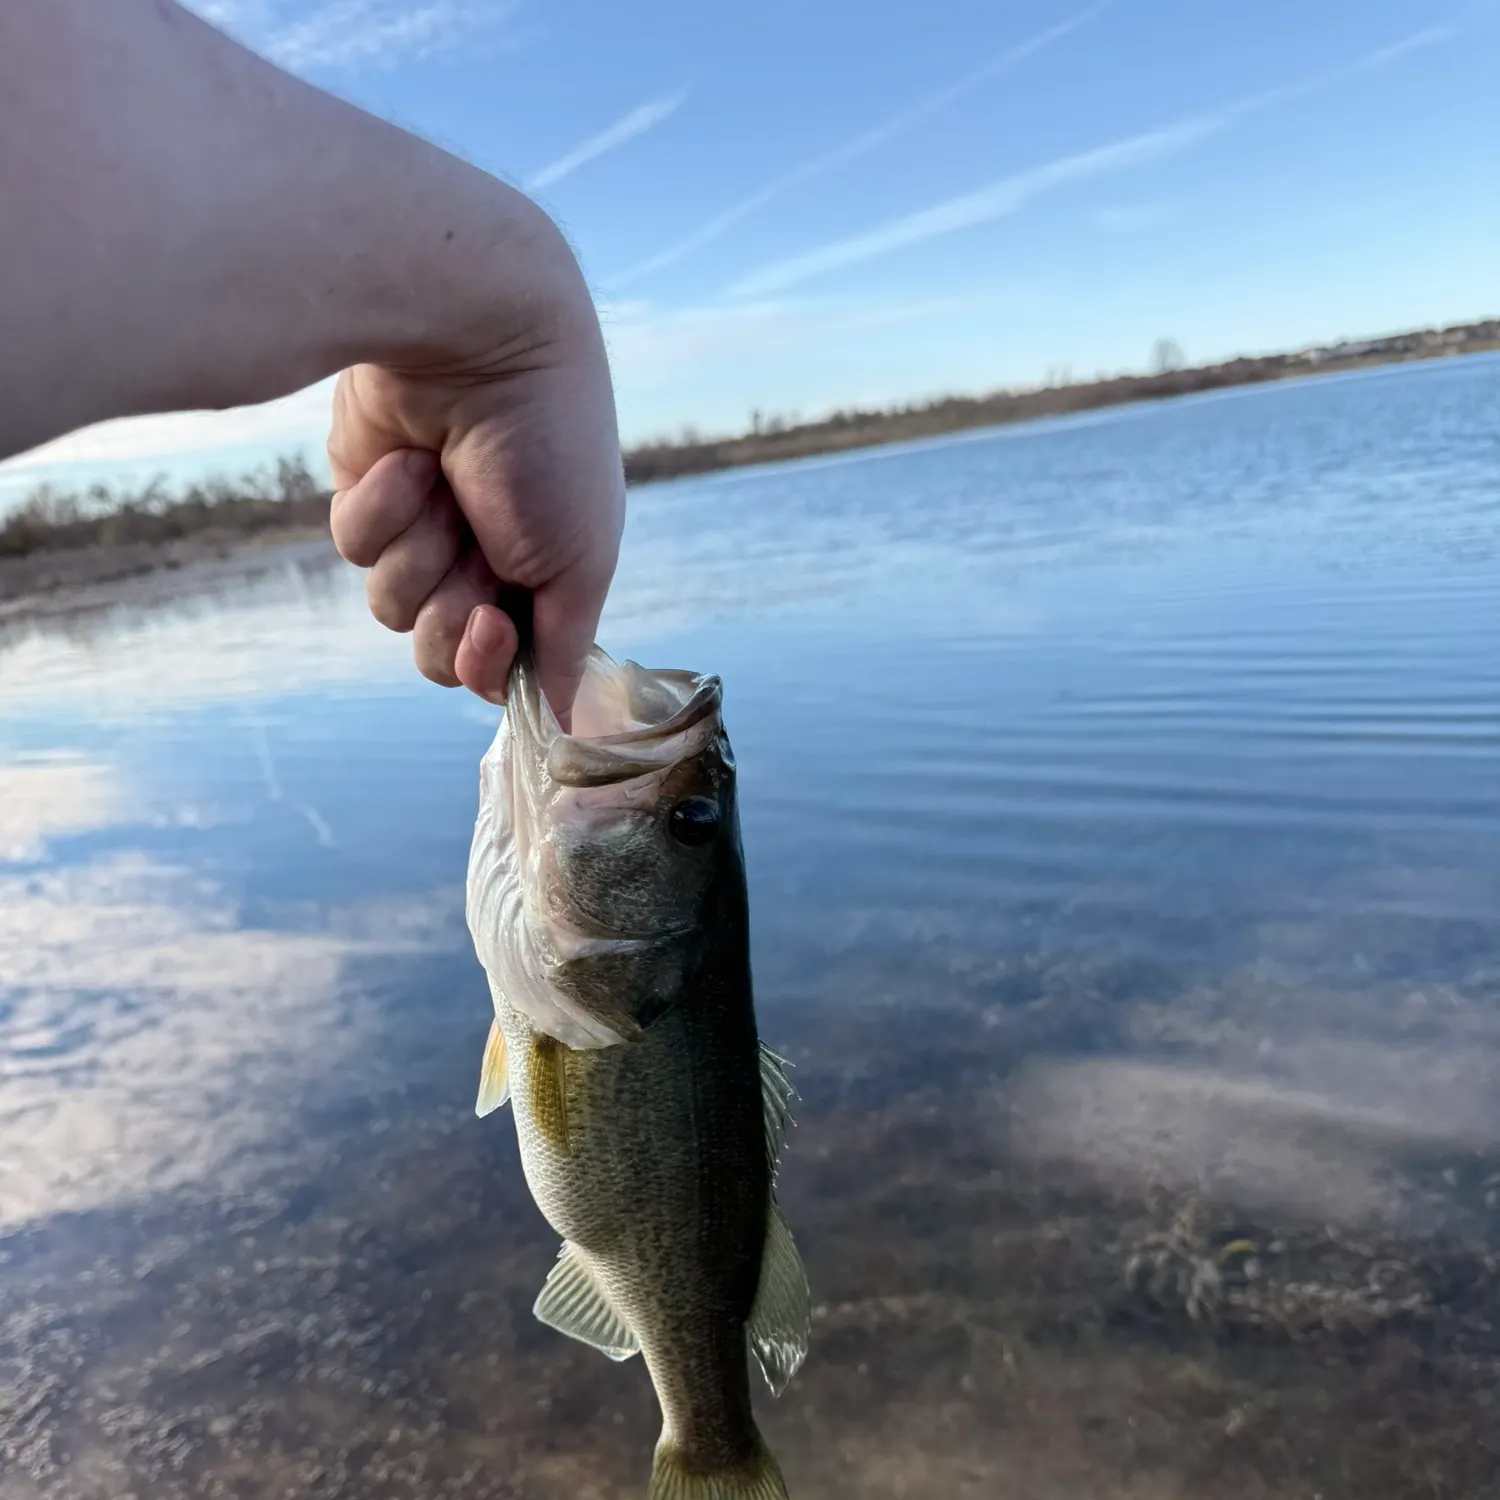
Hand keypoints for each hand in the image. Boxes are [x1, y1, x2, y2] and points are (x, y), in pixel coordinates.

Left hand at [326, 285, 624, 727]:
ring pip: (393, 606)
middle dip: (452, 609)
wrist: (482, 342)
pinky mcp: (368, 497)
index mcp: (543, 579)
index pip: (502, 666)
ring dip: (422, 553)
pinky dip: (383, 509)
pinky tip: (410, 461)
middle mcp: (484, 561)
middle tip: (474, 556)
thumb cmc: (551, 448)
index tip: (496, 623)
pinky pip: (355, 549)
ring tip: (446, 490)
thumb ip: (568, 647)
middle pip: (440, 651)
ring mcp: (423, 531)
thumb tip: (564, 723)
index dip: (490, 661)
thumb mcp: (582, 561)